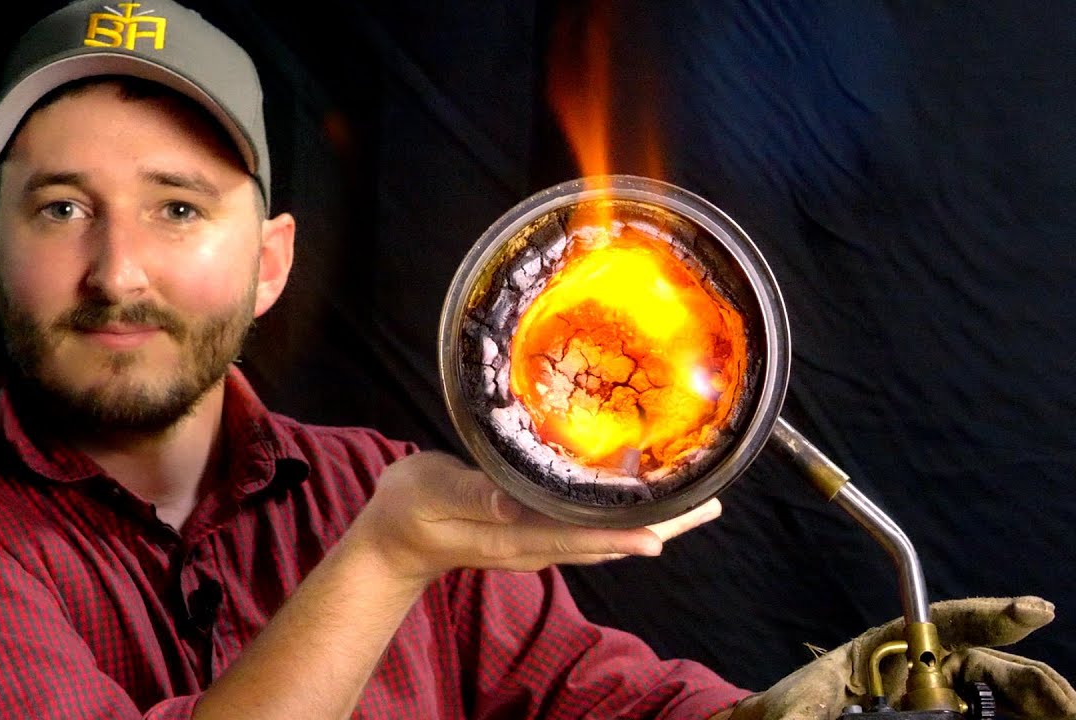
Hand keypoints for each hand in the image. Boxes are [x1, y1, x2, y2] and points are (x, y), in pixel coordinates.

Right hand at [350, 450, 722, 583]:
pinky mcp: (535, 531)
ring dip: (652, 523)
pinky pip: (590, 528)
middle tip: (712, 505)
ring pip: (605, 537)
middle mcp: (535, 545)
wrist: (395, 540)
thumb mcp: (431, 494)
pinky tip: (642, 503)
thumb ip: (472, 495)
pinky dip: (623, 518)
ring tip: (697, 505)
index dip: (619, 535)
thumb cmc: (409, 509)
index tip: (664, 534)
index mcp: (512, 536)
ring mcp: (537, 542)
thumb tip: (513, 501)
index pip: (576, 539)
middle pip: (608, 541)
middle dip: (661, 526)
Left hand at [728, 596, 1075, 719]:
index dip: (992, 615)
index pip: (949, 622)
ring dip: (1042, 711)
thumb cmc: (795, 707)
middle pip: (997, 671)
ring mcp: (947, 701)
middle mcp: (930, 669)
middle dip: (1038, 686)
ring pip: (1006, 702)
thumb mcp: (797, 704)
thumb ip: (805, 713)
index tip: (1032, 612)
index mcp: (893, 645)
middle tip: (1067, 708)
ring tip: (1066, 717)